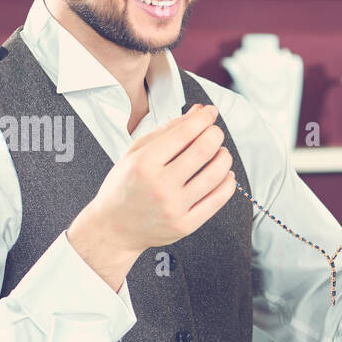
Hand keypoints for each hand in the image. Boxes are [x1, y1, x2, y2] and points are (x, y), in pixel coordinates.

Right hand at [68, 104, 234, 286]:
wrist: (114, 227)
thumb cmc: (124, 188)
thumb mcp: (135, 152)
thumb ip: (167, 131)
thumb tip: (197, 113)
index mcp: (144, 163)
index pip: (184, 133)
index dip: (203, 118)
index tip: (210, 113)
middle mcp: (160, 185)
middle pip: (204, 150)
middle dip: (215, 134)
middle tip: (214, 132)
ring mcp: (174, 207)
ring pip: (216, 174)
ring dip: (225, 157)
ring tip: (220, 153)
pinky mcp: (186, 225)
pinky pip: (218, 200)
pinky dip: (228, 183)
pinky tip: (225, 175)